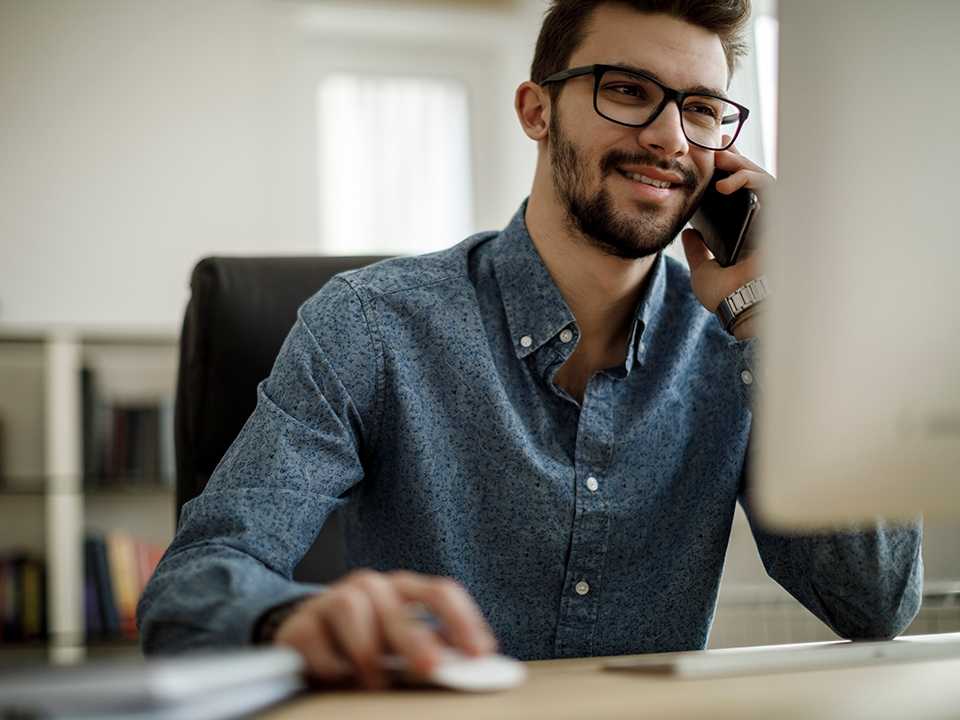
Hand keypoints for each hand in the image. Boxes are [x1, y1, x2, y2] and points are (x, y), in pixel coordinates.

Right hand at [272, 569, 496, 689]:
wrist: (305, 639)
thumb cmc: (367, 640)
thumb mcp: (404, 642)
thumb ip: (438, 647)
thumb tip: (480, 660)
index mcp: (403, 590)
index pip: (440, 592)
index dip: (461, 620)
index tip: (478, 653)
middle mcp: (370, 587)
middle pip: (396, 605)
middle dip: (415, 638)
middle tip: (429, 668)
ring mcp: (332, 600)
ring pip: (351, 608)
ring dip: (366, 650)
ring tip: (375, 682)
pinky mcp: (300, 624)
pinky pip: (316, 638)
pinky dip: (330, 663)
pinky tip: (337, 678)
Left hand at [681, 139, 773, 338]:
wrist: (741, 308)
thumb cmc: (727, 296)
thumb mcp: (704, 270)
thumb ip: (698, 252)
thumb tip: (689, 235)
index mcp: (745, 232)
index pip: (740, 194)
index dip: (727, 173)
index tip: (709, 159)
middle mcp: (763, 223)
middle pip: (752, 180)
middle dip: (733, 159)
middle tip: (713, 148)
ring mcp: (774, 219)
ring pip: (762, 177)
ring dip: (739, 163)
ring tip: (717, 160)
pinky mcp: (783, 217)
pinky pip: (770, 187)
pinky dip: (749, 179)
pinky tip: (725, 185)